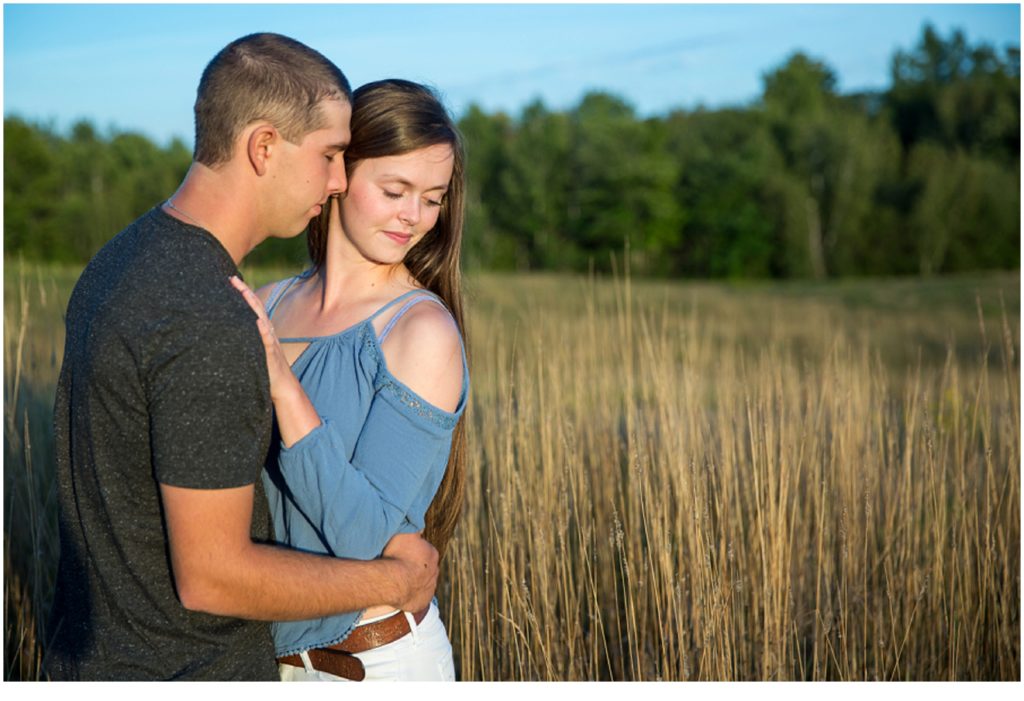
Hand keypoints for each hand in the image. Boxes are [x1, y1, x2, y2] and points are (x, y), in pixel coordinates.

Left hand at [229, 276, 296, 401]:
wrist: (283, 385)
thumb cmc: (266, 368)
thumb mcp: (254, 350)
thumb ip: (247, 338)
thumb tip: (229, 329)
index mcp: (262, 329)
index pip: (252, 307)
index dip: (243, 293)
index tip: (231, 280)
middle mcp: (266, 331)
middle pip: (256, 307)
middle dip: (245, 292)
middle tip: (233, 279)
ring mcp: (270, 341)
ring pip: (261, 319)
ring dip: (253, 306)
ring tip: (245, 293)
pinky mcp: (271, 354)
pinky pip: (268, 340)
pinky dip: (264, 330)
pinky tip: (258, 322)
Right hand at [381, 533, 438, 612]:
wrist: (395, 582)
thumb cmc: (398, 556)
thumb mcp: (405, 534)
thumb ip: (413, 527)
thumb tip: (418, 522)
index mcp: (432, 554)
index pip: (425, 551)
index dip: (413, 553)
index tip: (403, 554)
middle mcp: (435, 571)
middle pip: (425, 567)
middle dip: (416, 567)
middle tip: (400, 567)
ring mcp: (430, 588)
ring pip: (422, 582)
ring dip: (414, 581)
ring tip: (399, 581)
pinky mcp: (423, 602)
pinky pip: (418, 597)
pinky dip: (411, 595)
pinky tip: (401, 592)